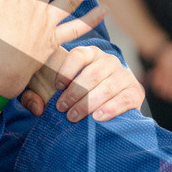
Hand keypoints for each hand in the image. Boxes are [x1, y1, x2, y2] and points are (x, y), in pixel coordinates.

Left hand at [20, 46, 144, 121]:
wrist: (113, 102)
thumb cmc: (79, 94)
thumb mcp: (58, 89)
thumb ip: (38, 94)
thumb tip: (36, 107)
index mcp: (91, 54)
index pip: (79, 55)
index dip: (67, 70)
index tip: (57, 86)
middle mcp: (109, 61)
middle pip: (92, 74)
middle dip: (75, 93)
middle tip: (61, 108)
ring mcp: (124, 75)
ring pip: (106, 87)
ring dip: (88, 103)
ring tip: (73, 116)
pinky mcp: (135, 91)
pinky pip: (123, 99)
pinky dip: (110, 108)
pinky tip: (97, 117)